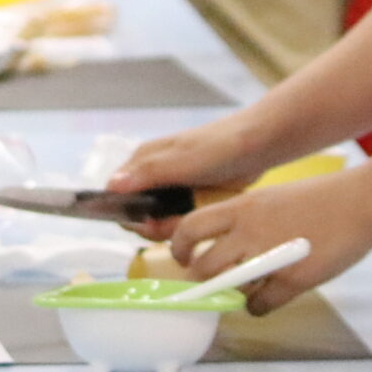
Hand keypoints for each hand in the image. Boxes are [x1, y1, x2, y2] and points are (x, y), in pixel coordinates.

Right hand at [107, 113, 279, 228]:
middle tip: (177, 223)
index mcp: (142, 160)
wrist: (258, 144)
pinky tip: (201, 217)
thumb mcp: (182, 160)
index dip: (129, 215)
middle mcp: (151, 175)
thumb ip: (148, 173)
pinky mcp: (188, 197)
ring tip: (193, 217)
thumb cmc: (219, 146)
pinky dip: (188, 223)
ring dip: (173, 226)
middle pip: (137, 215)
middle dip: (155, 226)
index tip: (150, 224)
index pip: (116, 196)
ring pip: (158, 221)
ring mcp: (170, 187)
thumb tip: (113, 186)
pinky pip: (178, 220)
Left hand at [168, 170, 371, 313]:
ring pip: (228, 287)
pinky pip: (260, 305)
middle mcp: (250, 232)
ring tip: (236, 293)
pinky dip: (257, 308)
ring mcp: (269, 258)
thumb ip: (248, 219)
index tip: (182, 256)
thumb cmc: (321, 200)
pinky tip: (264, 303)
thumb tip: (230, 242)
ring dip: (228, 294)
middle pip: (204, 264)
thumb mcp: (273, 198)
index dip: (179, 246)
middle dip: (200, 279)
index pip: (192, 226)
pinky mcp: (292, 280)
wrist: (359, 204)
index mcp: (243, 207)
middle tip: (205, 283)